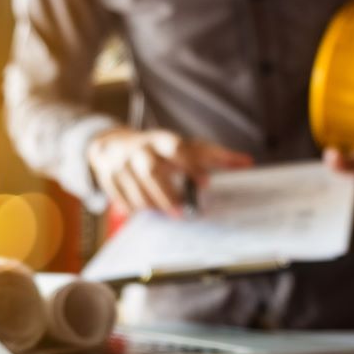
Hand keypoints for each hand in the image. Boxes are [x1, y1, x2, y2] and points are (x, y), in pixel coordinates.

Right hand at [88, 128, 252, 215]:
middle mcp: (140, 149)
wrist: (109, 142)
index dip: (193, 165)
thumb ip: (211, 156)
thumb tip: (246, 162)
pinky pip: (119, 196)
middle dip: (166, 193)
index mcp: (161, 140)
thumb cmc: (157, 149)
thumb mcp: (180, 147)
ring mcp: (121, 162)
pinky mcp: (107, 175)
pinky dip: (132, 206)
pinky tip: (142, 212)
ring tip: (166, 213)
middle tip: (181, 212)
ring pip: (135, 187)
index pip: (179, 149)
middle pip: (151, 170)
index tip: (207, 184)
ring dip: (151, 204)